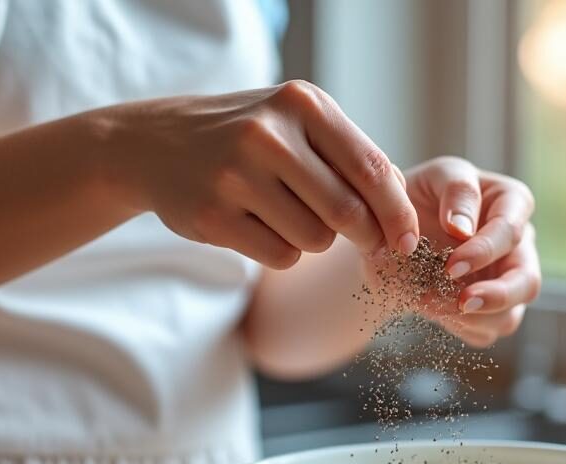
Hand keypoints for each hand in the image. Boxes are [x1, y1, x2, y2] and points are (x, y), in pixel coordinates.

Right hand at [105, 81, 418, 268]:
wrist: (157, 145)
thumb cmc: (245, 138)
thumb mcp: (295, 124)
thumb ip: (348, 156)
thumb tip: (399, 205)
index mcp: (301, 104)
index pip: (372, 169)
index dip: (397, 214)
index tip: (408, 240)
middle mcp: (269, 135)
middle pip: (347, 213)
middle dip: (365, 236)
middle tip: (363, 240)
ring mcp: (236, 176)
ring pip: (315, 240)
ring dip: (313, 240)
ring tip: (286, 215)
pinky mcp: (214, 217)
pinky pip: (281, 256)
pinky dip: (282, 252)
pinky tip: (259, 227)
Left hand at [367, 156, 539, 347]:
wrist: (389, 235)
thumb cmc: (420, 195)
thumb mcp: (435, 177)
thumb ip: (456, 190)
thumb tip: (463, 228)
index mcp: (510, 204)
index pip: (512, 230)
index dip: (485, 250)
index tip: (451, 266)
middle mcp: (516, 246)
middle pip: (527, 281)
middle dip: (497, 295)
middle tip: (462, 301)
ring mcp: (504, 282)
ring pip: (510, 315)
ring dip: (475, 318)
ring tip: (435, 308)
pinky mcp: (487, 310)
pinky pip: (486, 332)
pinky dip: (460, 328)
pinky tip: (433, 312)